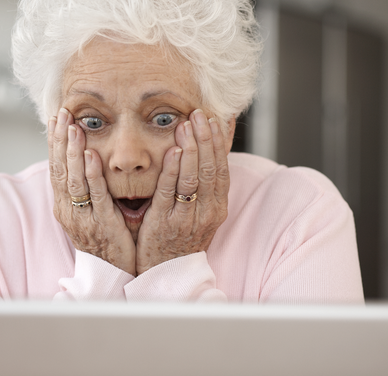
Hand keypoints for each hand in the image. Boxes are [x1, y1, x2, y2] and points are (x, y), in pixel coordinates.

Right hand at [48, 108, 136, 274]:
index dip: (55, 143)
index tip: (56, 119)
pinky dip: (92, 175)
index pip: (56, 168)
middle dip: (60, 140)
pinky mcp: (101, 224)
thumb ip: (87, 188)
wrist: (111, 275)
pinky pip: (95, 196)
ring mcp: (83, 218)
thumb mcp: (90, 212)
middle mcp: (68, 210)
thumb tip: (87, 160)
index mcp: (64, 206)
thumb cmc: (105, 242)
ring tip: (73, 128)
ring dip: (73, 152)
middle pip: (60, 169)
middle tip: (62, 114)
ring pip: (74, 180)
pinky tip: (91, 156)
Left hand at [135, 109, 229, 274]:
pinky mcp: (165, 223)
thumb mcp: (199, 213)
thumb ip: (202, 186)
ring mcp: (187, 218)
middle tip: (201, 114)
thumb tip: (205, 155)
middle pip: (210, 170)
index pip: (222, 169)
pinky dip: (173, 170)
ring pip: (193, 178)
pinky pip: (170, 192)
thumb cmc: (180, 239)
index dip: (219, 143)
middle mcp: (207, 212)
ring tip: (187, 125)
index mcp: (217, 208)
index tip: (215, 119)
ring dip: (191, 149)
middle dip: (206, 139)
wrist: (166, 274)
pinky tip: (173, 151)